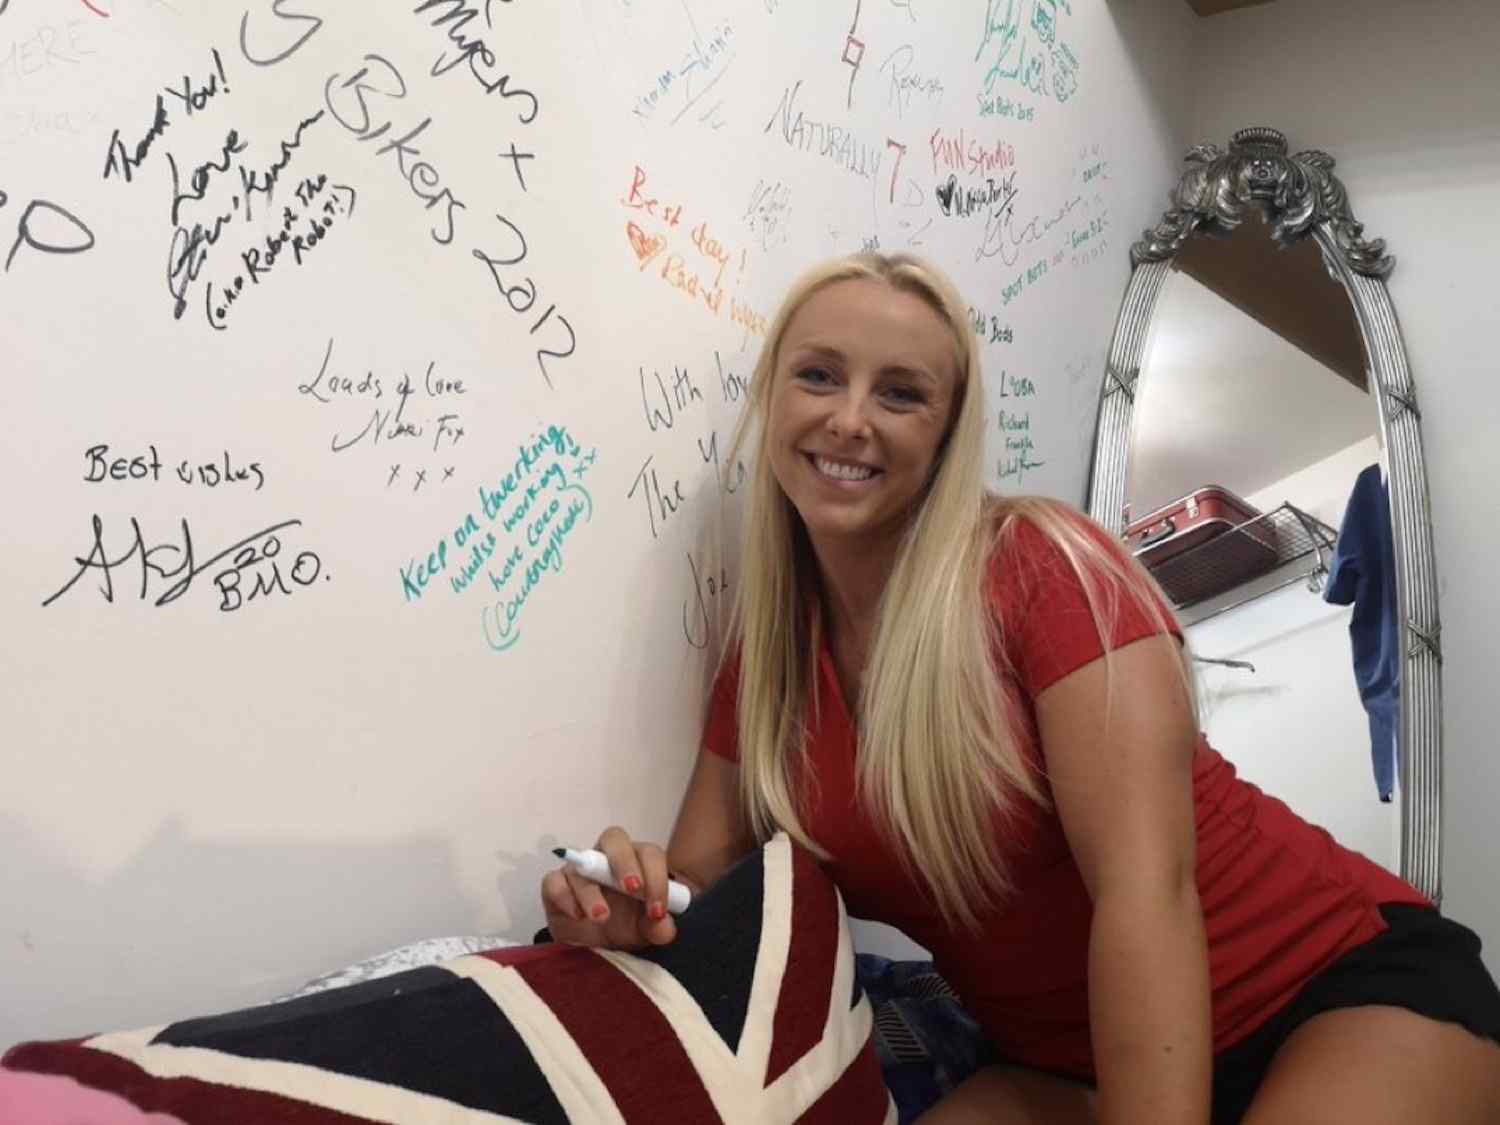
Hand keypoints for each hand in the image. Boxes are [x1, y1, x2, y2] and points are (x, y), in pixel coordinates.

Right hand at [540, 826, 678, 949]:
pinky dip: (564, 895)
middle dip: (625, 862)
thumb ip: (658, 927)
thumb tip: (663, 924)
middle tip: (632, 889)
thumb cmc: (623, 927)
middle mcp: (607, 859)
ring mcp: (579, 870)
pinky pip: (553, 881)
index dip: (656, 877)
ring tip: (601, 917)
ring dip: (593, 891)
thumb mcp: (645, 931)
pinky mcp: (555, 886)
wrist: (592, 945)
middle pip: (614, 839)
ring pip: (582, 864)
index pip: (649, 854)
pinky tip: (576, 915)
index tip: (657, 910)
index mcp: (636, 862)